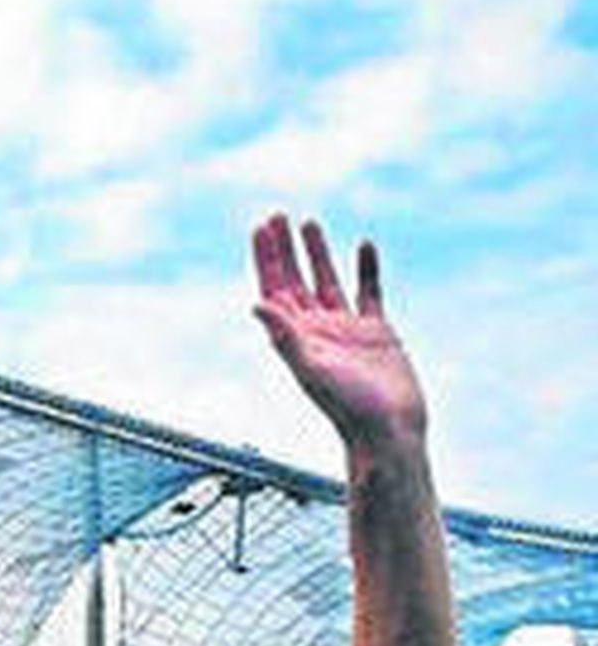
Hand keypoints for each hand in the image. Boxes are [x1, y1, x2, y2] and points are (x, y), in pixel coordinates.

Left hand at [252, 215, 425, 446]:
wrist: (389, 430)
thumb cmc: (349, 408)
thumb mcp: (312, 369)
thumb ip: (285, 337)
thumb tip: (256, 305)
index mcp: (296, 340)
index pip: (274, 290)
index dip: (266, 259)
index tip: (261, 227)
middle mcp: (316, 332)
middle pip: (294, 281)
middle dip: (283, 250)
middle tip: (276, 215)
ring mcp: (346, 331)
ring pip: (326, 282)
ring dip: (317, 253)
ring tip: (309, 223)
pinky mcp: (376, 333)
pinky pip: (368, 292)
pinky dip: (365, 269)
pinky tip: (364, 245)